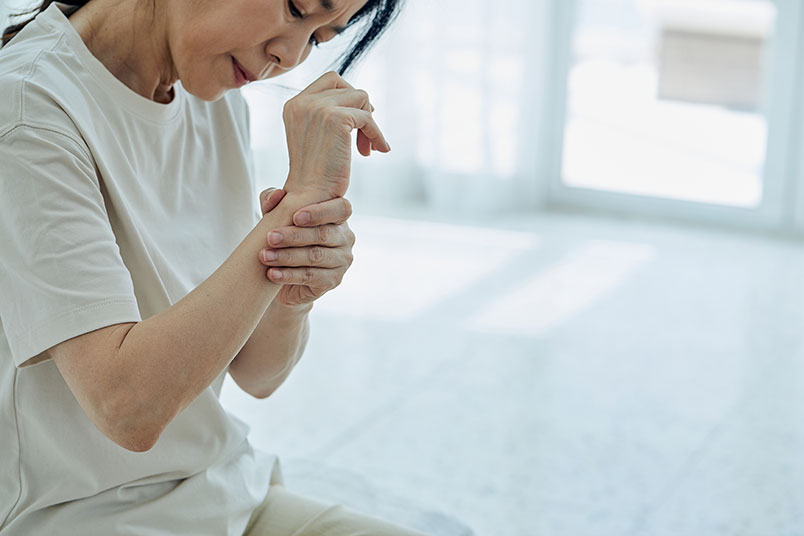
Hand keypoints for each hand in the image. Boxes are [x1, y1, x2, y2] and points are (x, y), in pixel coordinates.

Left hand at [257, 187, 354, 306]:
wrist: (284, 277)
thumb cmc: (285, 240)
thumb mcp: (277, 218)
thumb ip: (273, 201)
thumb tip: (276, 195)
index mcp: (337, 217)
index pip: (341, 209)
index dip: (320, 212)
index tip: (295, 217)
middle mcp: (344, 238)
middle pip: (324, 234)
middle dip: (294, 236)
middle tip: (271, 237)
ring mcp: (342, 261)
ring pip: (316, 256)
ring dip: (287, 256)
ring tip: (265, 256)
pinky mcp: (334, 280)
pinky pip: (311, 277)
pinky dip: (289, 275)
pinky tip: (272, 273)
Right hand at [282, 71, 390, 200]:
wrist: (310, 196)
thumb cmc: (315, 173)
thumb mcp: (315, 135)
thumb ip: (326, 114)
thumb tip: (360, 98)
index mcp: (294, 104)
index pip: (330, 80)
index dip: (348, 96)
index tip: (358, 120)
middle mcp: (303, 102)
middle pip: (345, 85)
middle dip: (360, 108)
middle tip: (366, 133)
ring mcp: (318, 108)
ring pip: (360, 97)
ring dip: (369, 123)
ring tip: (368, 148)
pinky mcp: (336, 118)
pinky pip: (368, 117)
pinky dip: (376, 134)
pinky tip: (376, 151)